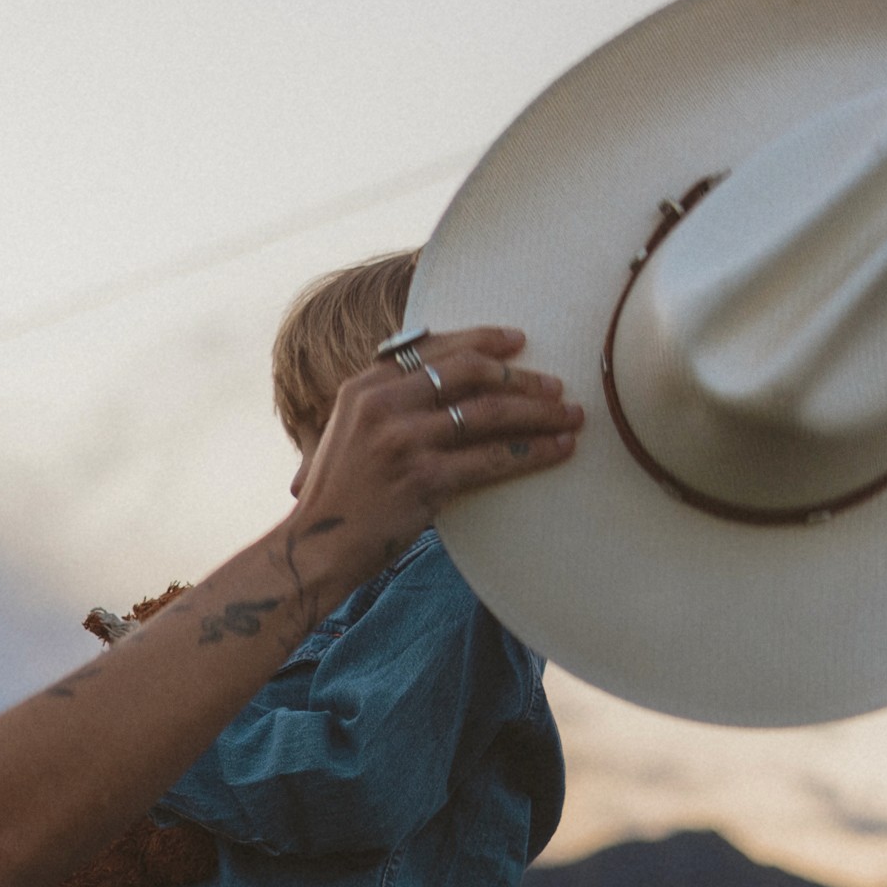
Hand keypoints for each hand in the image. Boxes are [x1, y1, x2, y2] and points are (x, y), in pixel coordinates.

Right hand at [289, 324, 581, 588]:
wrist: (315, 546)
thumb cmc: (339, 493)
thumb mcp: (348, 429)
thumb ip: (387, 400)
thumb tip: (442, 379)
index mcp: (365, 385)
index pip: (435, 347)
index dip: (484, 340)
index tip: (519, 341)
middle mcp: (383, 405)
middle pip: (468, 372)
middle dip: (520, 375)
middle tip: (555, 384)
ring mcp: (404, 441)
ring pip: (490, 412)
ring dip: (538, 412)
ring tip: (571, 415)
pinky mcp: (424, 479)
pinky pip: (493, 459)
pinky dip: (533, 452)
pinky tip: (559, 449)